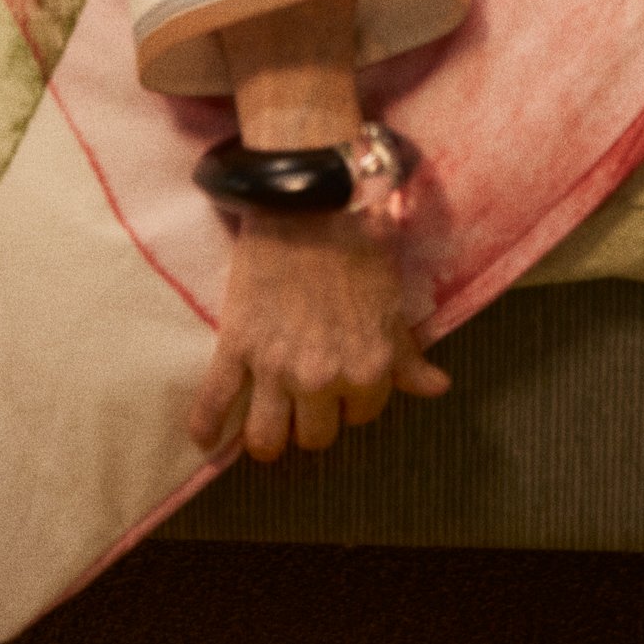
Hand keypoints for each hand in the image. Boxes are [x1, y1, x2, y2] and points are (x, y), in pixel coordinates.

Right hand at [188, 210, 449, 461]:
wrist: (310, 203)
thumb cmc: (358, 246)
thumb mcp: (391, 303)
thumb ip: (408, 356)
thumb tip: (437, 387)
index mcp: (366, 369)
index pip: (361, 417)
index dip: (354, 401)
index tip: (344, 382)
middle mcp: (321, 379)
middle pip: (313, 438)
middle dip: (313, 420)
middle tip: (307, 395)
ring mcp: (274, 367)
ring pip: (265, 440)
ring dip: (267, 436)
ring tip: (265, 420)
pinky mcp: (236, 347)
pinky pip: (213, 404)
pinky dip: (205, 427)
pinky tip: (206, 437)